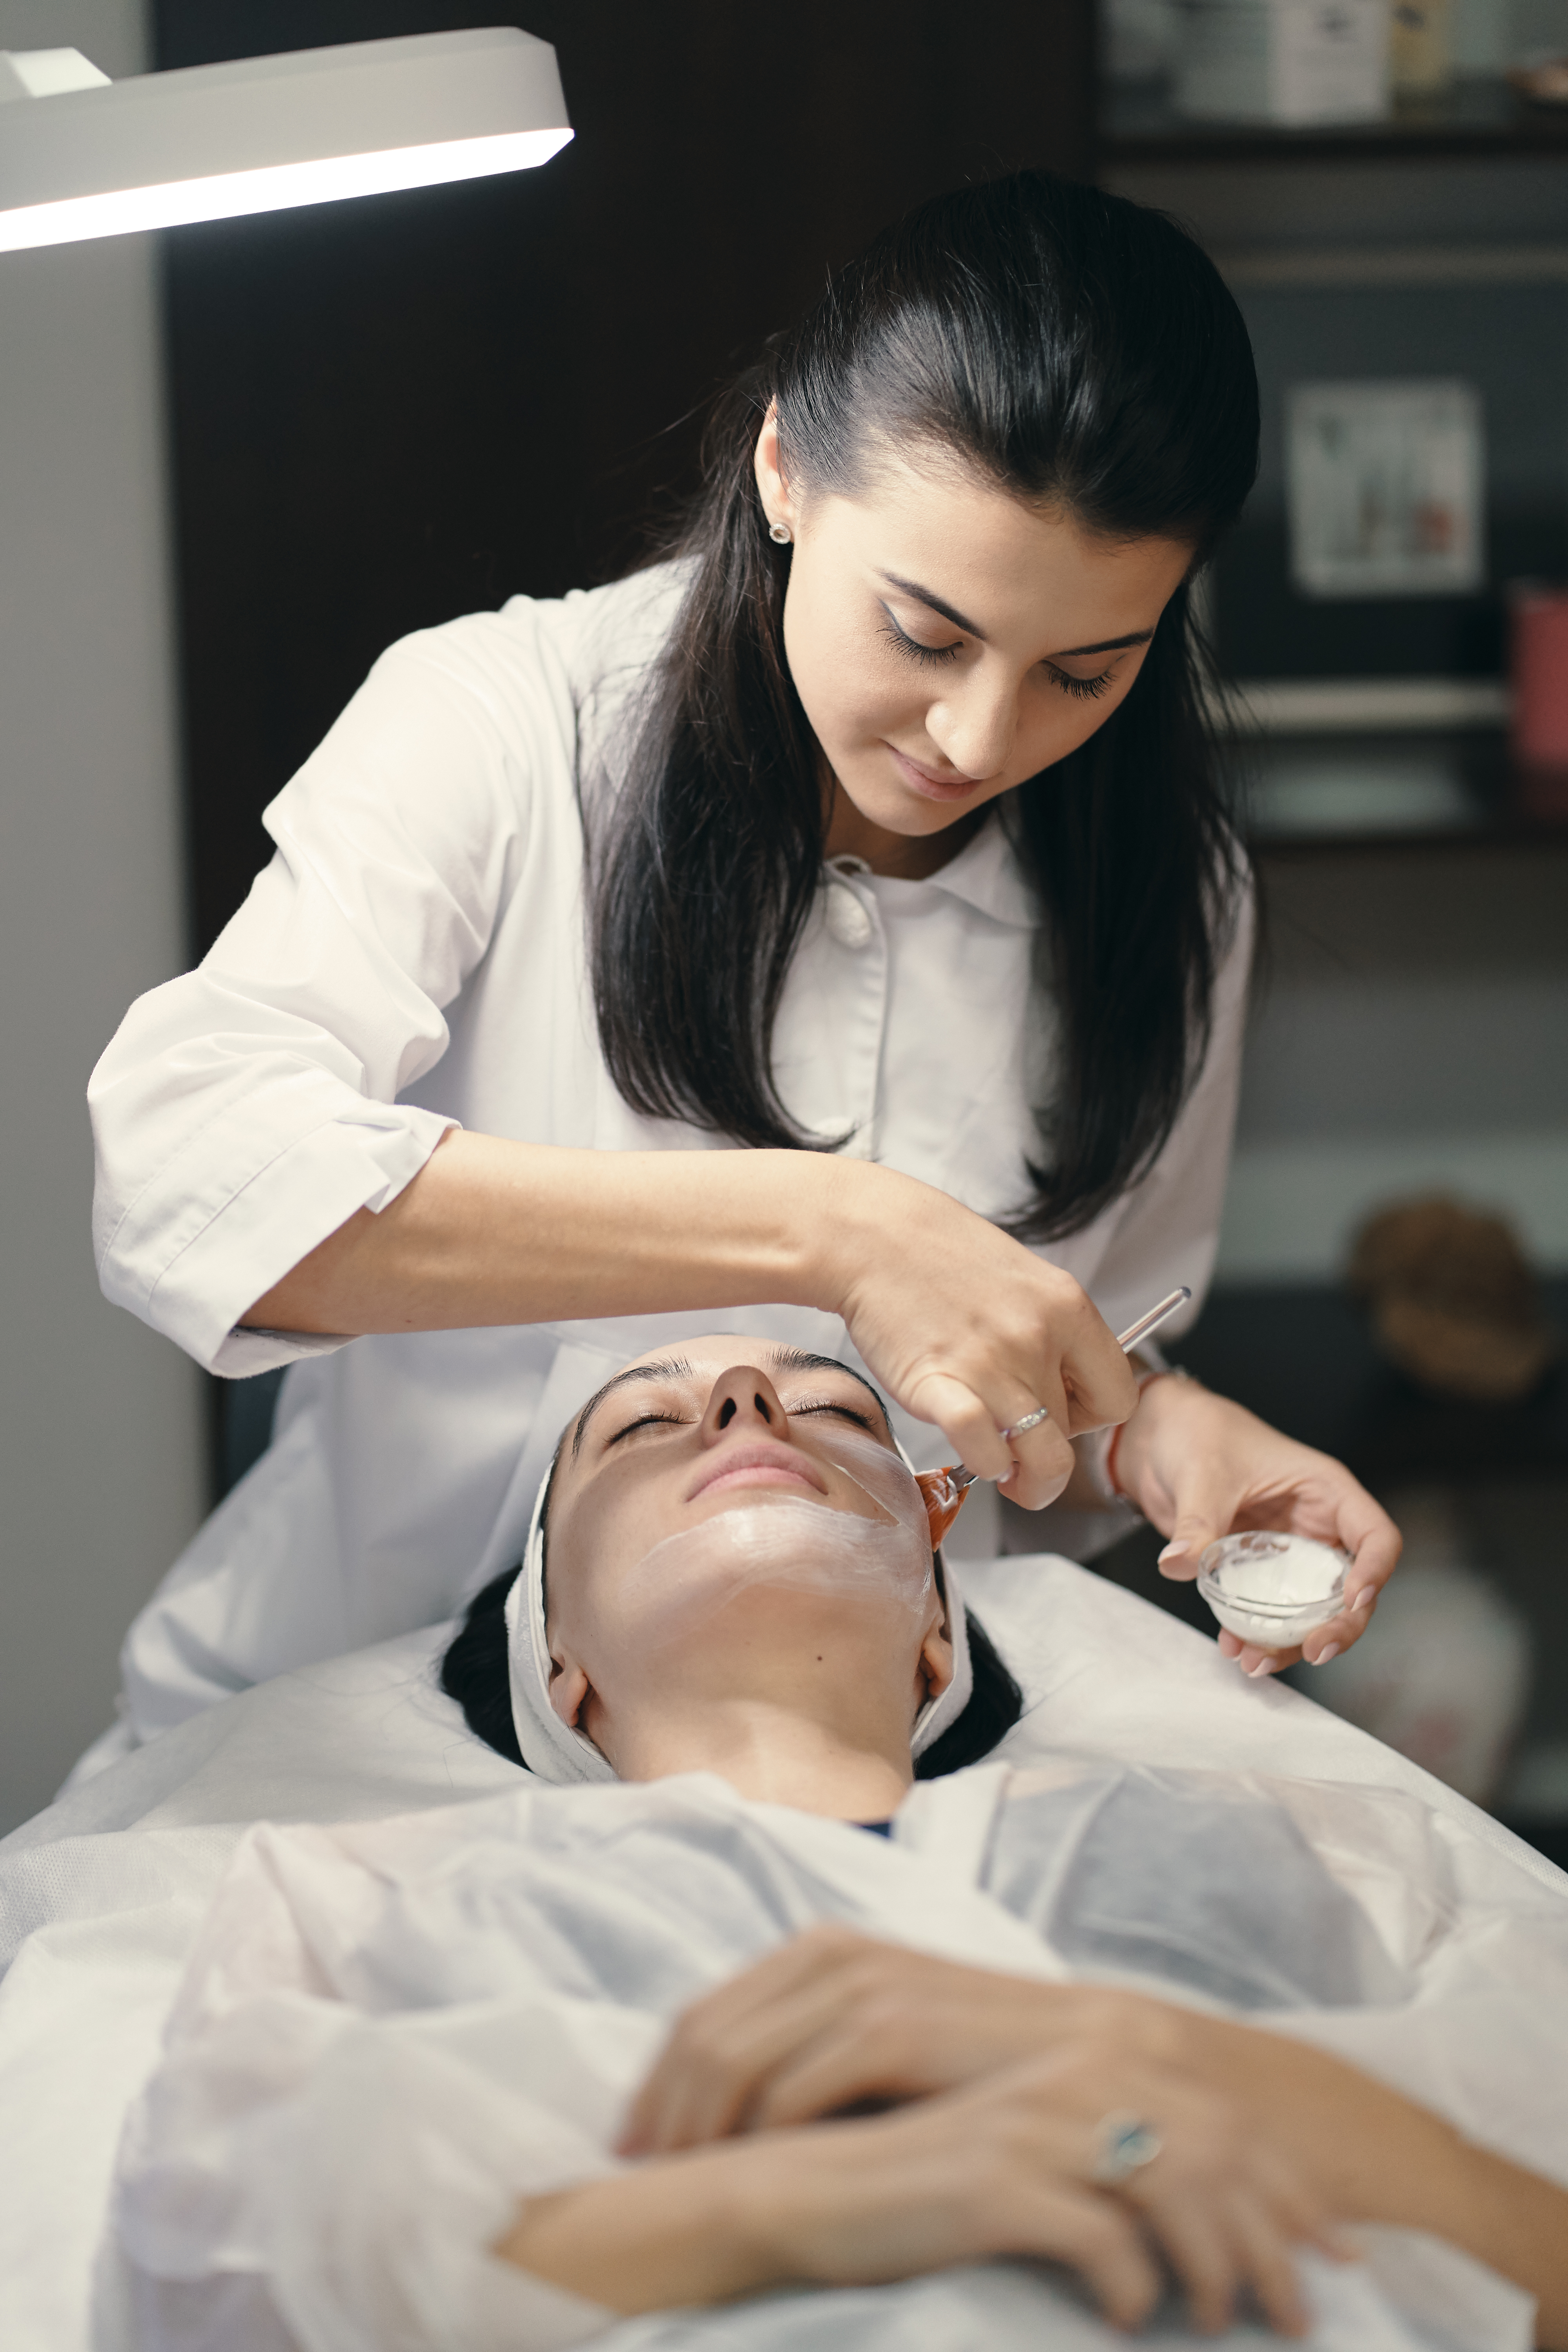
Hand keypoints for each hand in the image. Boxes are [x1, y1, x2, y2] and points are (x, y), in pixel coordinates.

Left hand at [622, 1924, 1186, 2154]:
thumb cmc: (977, 2064)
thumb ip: (812, 2051)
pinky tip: (747, 2176)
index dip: (655, 2081)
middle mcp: (830, 1955)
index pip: (703, 2013)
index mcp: (818, 1951)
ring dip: (694, 2125)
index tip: (627, 2146)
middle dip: (659, 2107)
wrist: (1088, 2058)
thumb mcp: (882, 2040)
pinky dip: (757, 2132)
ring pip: (734, 2056)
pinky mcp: (894, 2027)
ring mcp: (862, 1986)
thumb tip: (727, 2109)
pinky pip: (796, 2085)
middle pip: (703, 2032)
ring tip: (675, 2185)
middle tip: (630, 2175)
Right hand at [743, 2036, 1341, 2337]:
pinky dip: (1134, 2289)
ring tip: (1223, 2323)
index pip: (1222, 2116)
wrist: (807, 2193)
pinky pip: (1104, 2240)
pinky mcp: (997, 2183)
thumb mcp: (1025, 2158)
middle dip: (1276, 2239)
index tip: (1336, 2252)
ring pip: (1175, 2191)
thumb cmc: (919, 2187)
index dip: (1288, 2186)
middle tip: (1303, 2315)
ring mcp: (1032, 2126)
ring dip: (1217, 2268)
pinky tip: (1129, 2321)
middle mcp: (1066, 2078)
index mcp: (1080, 2062)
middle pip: (1216, 2151)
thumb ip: (1101, 2161)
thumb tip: (1193, 2218)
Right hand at [822, 1161, 1136, 1507]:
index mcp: (1067, 1308)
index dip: (1090, 1416)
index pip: (1119, 1397)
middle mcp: (1037, 1337)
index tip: (1061, 1412)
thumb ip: (1051, 1333)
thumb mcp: (1024, 1280)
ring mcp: (990, 1364)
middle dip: (1046, 1443)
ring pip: (1043, 1459)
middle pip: (1074, 1433)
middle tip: (1019, 1437)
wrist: (872, 1236)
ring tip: (1002, 1466)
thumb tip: (1062, 1388)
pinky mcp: (939, 1386)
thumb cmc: (940, 1255)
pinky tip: (968, 1451)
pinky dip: (982, 1465)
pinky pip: (984, 1452)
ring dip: (1024, 1477)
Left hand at [1113, 1377, 1400, 1673]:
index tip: (1351, 1601)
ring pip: (1314, 1609)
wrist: (1161, 1439)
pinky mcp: (1260, 1573)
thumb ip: (1197, 1522)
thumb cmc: (1198, 1433)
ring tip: (1254, 1661)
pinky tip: (1234, 1647)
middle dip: (1339, 1625)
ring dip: (1292, 1641)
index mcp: (1325, 1491)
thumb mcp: (1202, 1473)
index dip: (1374, 1571)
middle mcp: (1317, 1526)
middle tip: (1311, 1652)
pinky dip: (1259, 1634)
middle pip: (1353, 1586)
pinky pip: (1272, 1612)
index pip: (1375, 1535)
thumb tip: (1180, 1563)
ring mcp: (1291, 1553)